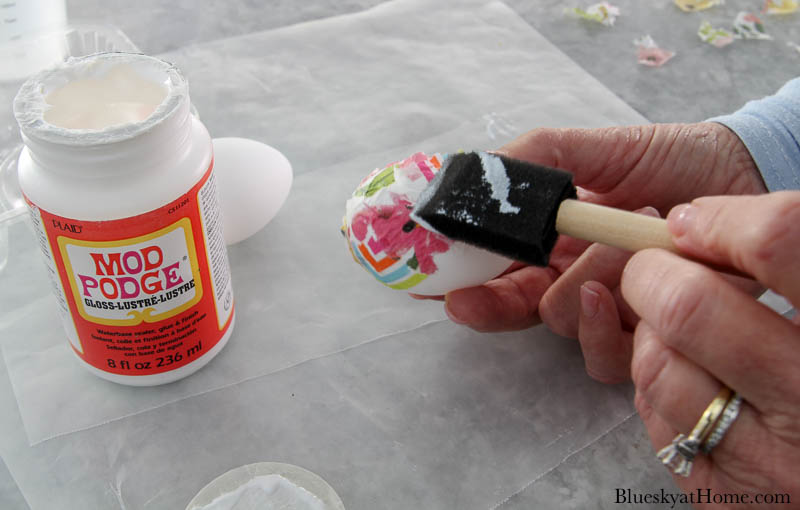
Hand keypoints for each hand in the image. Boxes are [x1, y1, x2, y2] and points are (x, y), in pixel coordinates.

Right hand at [437, 123, 766, 382]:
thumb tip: (473, 172)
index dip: (465, 287)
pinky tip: (649, 278)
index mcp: (549, 245)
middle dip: (512, 290)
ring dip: (596, 271)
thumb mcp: (594, 148)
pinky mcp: (646, 341)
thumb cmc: (664, 159)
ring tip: (640, 228)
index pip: (494, 277)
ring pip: (563, 321)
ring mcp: (607, 314)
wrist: (737, 175)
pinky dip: (621, 317)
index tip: (445, 293)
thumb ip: (534, 158)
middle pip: (515, 308)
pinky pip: (608, 356)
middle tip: (551, 258)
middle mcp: (570, 283)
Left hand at [622, 192, 799, 503]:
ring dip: (651, 334)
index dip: (725, 221)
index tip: (695, 221)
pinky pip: (655, 416)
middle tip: (655, 266)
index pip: (780, 244)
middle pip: (690, 306)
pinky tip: (694, 382)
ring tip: (680, 330)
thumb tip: (700, 225)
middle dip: (654, 272)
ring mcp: (764, 461)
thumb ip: (784, 270)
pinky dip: (659, 386)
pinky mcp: (720, 495)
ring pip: (656, 364)